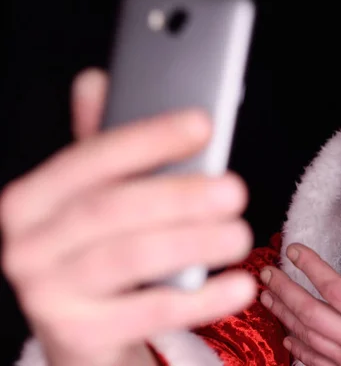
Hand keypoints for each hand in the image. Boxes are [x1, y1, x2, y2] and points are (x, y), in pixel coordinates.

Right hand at [1, 69, 255, 365]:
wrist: (81, 328)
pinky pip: (147, 313)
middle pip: (111, 210)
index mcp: (31, 198)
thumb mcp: (93, 198)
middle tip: (234, 190)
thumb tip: (96, 80)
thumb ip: (101, 146)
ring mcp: (47, 294)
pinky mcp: (77, 335)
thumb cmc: (95, 249)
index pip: (90, 159)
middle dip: (179, 196)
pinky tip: (238, 286)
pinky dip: (199, 300)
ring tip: (240, 235)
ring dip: (193, 243)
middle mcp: (26, 245)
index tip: (202, 123)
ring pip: (129, 258)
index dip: (148, 138)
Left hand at [260, 243, 340, 365]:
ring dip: (284, 315)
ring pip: (306, 336)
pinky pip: (314, 364)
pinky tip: (287, 339)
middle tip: (265, 271)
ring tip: (266, 296)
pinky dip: (297, 349)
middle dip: (285, 290)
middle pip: (311, 312)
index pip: (337, 290)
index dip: (313, 268)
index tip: (294, 250)